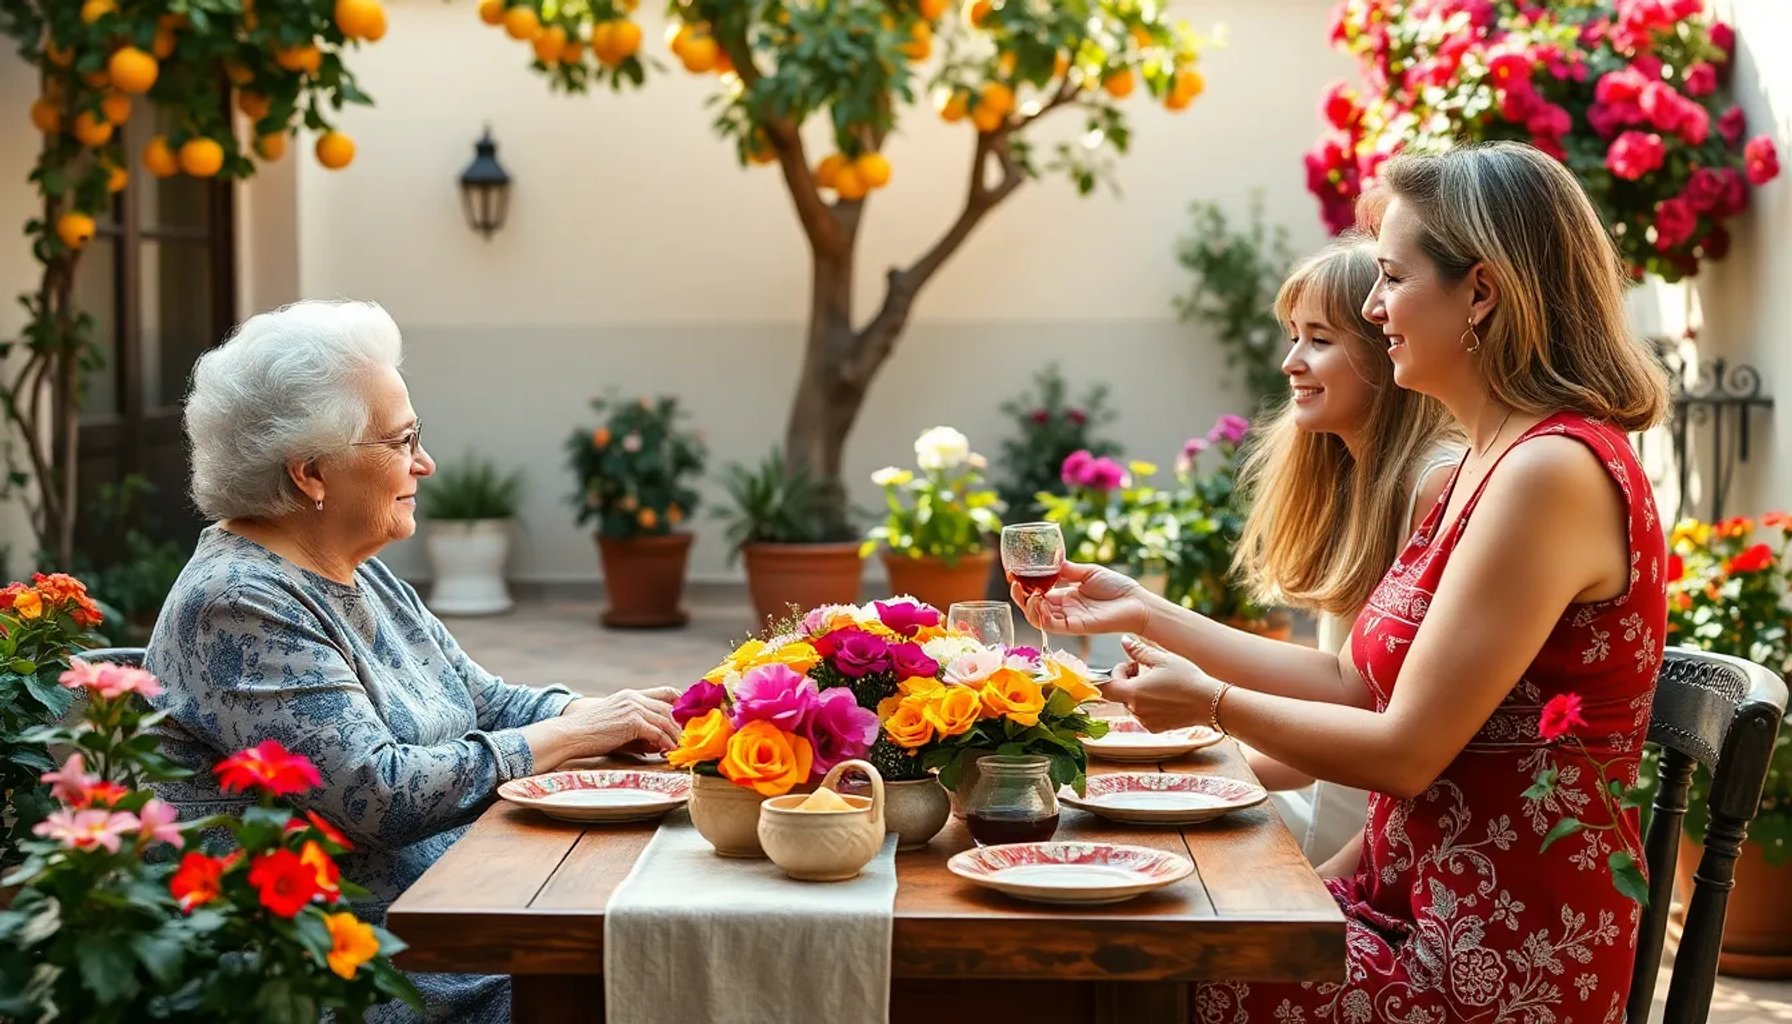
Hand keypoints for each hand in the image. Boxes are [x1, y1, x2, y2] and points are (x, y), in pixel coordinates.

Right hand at [561, 688, 681, 756]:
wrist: (570, 734)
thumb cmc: (590, 734)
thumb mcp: (617, 727)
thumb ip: (639, 732)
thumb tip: (658, 745)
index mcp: (630, 695)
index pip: (665, 692)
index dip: (680, 703)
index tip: (687, 718)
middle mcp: (634, 697)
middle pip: (669, 706)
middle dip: (681, 723)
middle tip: (689, 737)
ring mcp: (633, 707)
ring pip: (666, 719)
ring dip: (675, 735)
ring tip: (681, 747)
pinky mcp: (631, 721)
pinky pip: (657, 732)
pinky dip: (665, 743)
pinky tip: (668, 751)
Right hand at [1009, 560, 1150, 636]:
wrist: (1136, 602)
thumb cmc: (1117, 587)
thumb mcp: (1088, 572)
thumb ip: (1068, 570)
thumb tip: (1050, 561)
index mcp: (1066, 595)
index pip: (1038, 593)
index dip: (1024, 586)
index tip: (1014, 574)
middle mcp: (1064, 609)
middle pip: (1033, 607)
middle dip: (1019, 596)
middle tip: (1013, 583)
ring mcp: (1068, 619)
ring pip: (1038, 618)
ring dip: (1027, 605)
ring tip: (1023, 591)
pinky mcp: (1074, 628)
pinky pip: (1051, 626)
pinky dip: (1041, 615)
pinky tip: (1038, 602)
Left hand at [1101, 635, 1215, 732]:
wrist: (1209, 703)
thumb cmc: (1187, 679)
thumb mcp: (1162, 659)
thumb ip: (1139, 651)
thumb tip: (1124, 642)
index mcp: (1133, 693)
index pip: (1106, 686)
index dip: (1113, 673)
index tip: (1128, 665)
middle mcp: (1135, 710)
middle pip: (1119, 693)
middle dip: (1128, 679)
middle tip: (1147, 669)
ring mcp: (1145, 721)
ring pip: (1131, 703)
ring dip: (1138, 691)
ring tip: (1159, 681)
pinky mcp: (1155, 728)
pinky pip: (1143, 714)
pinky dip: (1148, 704)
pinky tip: (1165, 695)